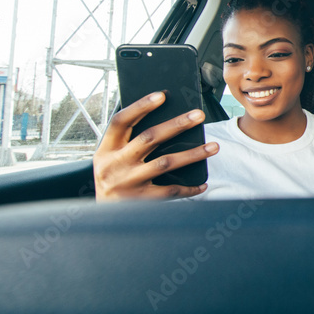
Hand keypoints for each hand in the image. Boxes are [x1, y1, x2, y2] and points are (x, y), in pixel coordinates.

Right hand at [93, 91, 218, 201]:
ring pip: (165, 163)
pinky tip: (203, 184)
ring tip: (214, 146)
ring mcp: (128, 182)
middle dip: (177, 125)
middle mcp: (115, 164)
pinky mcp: (140, 200)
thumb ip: (127, 141)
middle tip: (199, 115)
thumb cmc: (112, 179)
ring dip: (193, 154)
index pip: (121, 121)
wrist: (100, 218)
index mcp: (106, 149)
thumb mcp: (109, 158)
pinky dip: (189, 188)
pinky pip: (170, 191)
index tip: (161, 95)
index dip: (140, 107)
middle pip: (149, 138)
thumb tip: (163, 118)